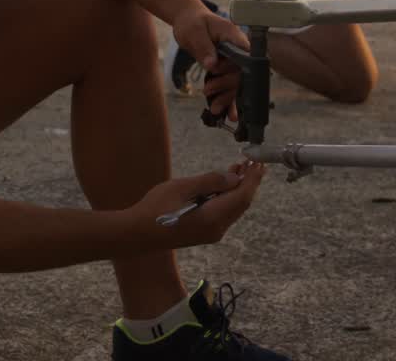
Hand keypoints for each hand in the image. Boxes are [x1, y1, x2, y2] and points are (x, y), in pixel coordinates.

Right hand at [132, 161, 267, 246]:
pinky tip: (222, 186)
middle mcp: (217, 229)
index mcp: (213, 217)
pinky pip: (223, 213)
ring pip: (233, 209)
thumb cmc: (155, 208)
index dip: (253, 179)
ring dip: (237, 189)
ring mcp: (211, 233)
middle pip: (241, 204)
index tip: (259, 163)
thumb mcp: (182, 188)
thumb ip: (210, 181)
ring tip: (238, 168)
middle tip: (251, 162)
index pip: (242, 197)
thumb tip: (234, 178)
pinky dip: (227, 198)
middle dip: (248, 182)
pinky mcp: (204, 233)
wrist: (136, 234)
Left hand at [170, 1, 248, 118]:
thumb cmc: (192, 22)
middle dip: (226, 86)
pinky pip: (230, 87)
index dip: (236, 70)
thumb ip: (204, 47)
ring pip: (236, 85)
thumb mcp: (194, 32)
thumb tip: (212, 65)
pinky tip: (227, 115)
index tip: (220, 74)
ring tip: (214, 108)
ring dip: (227, 98)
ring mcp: (233, 62)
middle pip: (241, 75)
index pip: (245, 56)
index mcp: (234, 38)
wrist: (188, 21)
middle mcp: (238, 51)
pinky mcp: (225, 71)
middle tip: (208, 90)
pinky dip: (228, 101)